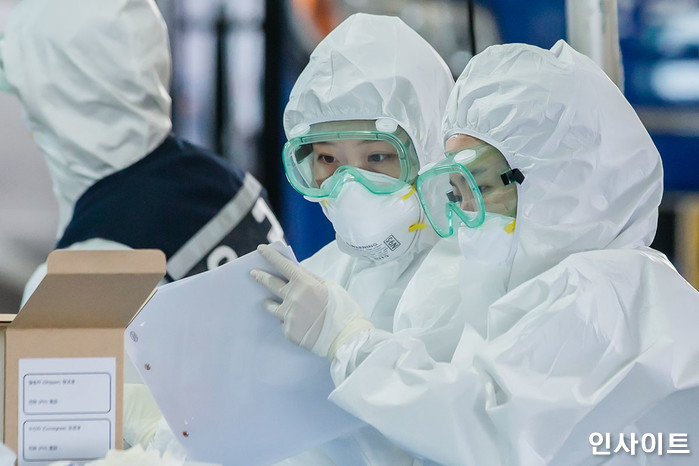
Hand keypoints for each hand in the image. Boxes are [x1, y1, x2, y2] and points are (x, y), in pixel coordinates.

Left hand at [251, 244, 372, 358]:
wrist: (346, 337)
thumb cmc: (342, 309)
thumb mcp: (330, 287)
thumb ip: (311, 278)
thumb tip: (297, 269)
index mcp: (305, 284)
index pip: (283, 265)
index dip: (270, 256)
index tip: (260, 249)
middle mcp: (293, 298)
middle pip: (271, 284)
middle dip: (261, 277)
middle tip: (254, 274)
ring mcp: (289, 315)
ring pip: (271, 306)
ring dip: (269, 302)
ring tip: (267, 302)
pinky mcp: (288, 331)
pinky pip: (283, 322)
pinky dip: (287, 320)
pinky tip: (298, 323)